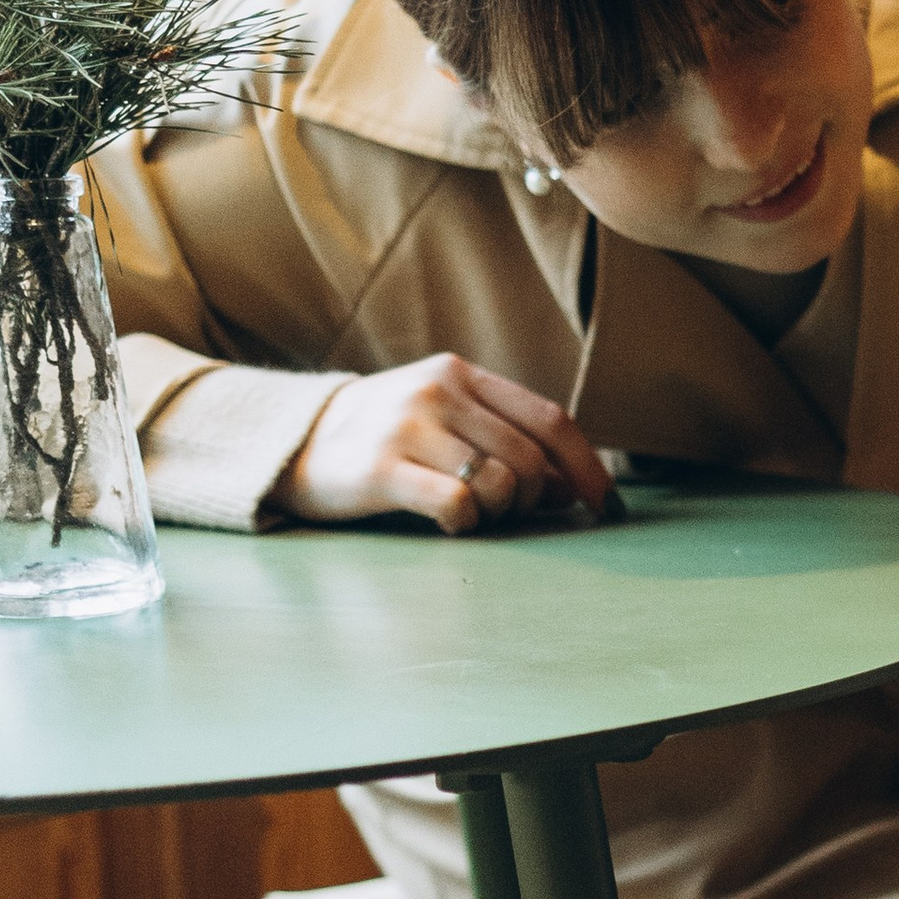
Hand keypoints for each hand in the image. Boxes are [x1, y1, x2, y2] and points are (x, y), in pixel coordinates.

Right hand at [274, 355, 617, 534]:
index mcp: (461, 374)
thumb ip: (504, 443)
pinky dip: (466, 523)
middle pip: (530, 458)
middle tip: (504, 514)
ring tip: (468, 513)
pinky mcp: (380, 467)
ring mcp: (408, 426)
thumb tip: (570, 488)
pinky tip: (446, 521)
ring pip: (499, 481)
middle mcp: (438, 391)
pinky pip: (458, 504)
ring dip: (498, 513)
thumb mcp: (444, 423)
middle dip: (532, 499)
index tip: (606, 505)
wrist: (293, 444)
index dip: (587, 467)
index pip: (550, 420)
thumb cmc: (385, 442)